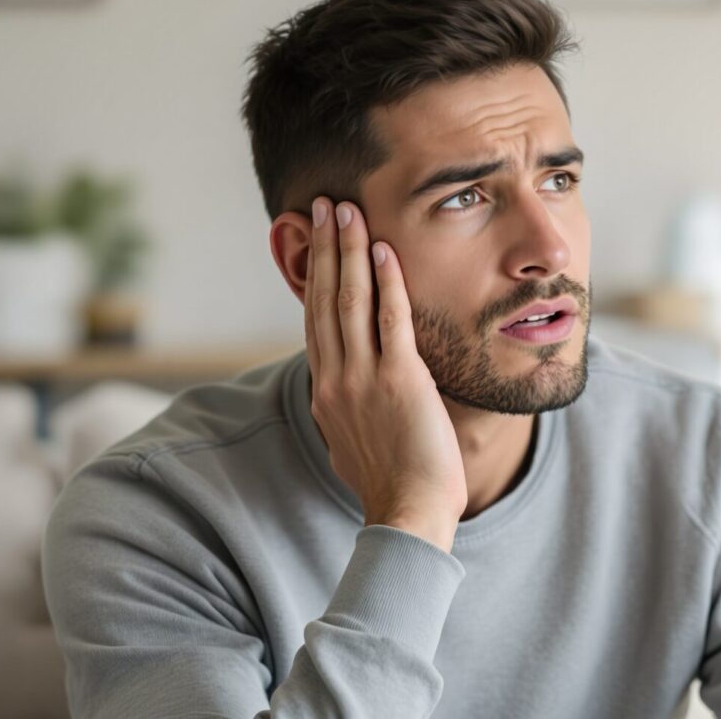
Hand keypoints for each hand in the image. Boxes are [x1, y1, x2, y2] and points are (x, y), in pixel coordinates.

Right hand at [304, 196, 467, 551]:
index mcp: (327, 391)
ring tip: (347, 211)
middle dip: (324, 248)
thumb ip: (349, 407)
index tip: (314, 239)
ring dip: (348, 251)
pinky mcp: (399, 381)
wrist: (408, 516)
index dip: (313, 275)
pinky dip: (387, 283)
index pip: (316, 319)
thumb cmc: (392, 484)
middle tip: (324, 205)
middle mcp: (336, 379)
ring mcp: (364, 379)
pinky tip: (384, 251)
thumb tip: (346, 392)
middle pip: (325, 299)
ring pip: (350, 301)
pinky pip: (390, 321)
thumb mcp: (355, 440)